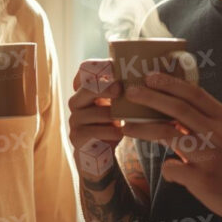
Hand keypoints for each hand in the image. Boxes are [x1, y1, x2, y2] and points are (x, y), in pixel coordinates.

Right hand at [68, 59, 123, 179]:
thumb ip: (122, 89)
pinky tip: (120, 132)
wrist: (100, 154)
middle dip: (105, 88)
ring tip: (125, 119)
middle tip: (120, 90)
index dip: (98, 67)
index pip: (84, 70)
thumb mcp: (117, 105)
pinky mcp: (76, 137)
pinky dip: (110, 131)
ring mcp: (74, 119)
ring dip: (113, 115)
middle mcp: (77, 101)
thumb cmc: (111, 124)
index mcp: (86, 89)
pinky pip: (94, 131)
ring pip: (95, 112)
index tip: (113, 69)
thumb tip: (146, 72)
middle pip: (87, 88)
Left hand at [121, 72, 221, 221]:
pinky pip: (172, 168)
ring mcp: (210, 155)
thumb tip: (172, 105)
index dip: (170, 83)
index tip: (150, 76)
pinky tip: (170, 170)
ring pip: (168, 134)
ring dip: (143, 129)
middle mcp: (218, 133)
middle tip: (130, 92)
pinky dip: (167, 168)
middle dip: (150, 97)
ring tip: (126, 126)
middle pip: (178, 108)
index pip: (194, 93)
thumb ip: (205, 118)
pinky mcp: (203, 178)